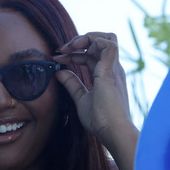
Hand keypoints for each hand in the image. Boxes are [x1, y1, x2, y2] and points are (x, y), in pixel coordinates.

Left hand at [54, 32, 138, 169]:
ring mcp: (113, 69)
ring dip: (86, 38)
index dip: (73, 54)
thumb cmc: (101, 120)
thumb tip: (59, 73)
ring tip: (68, 47)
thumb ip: (72, 85)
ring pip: (107, 38)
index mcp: (106, 75)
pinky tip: (74, 52)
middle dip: (79, 41)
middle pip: (101, 41)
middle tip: (61, 49)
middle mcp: (113, 69)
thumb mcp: (81, 99)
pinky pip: (108, 44)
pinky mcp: (111, 71)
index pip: (91, 55)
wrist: (113, 132)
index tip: (56, 59)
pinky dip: (91, 42)